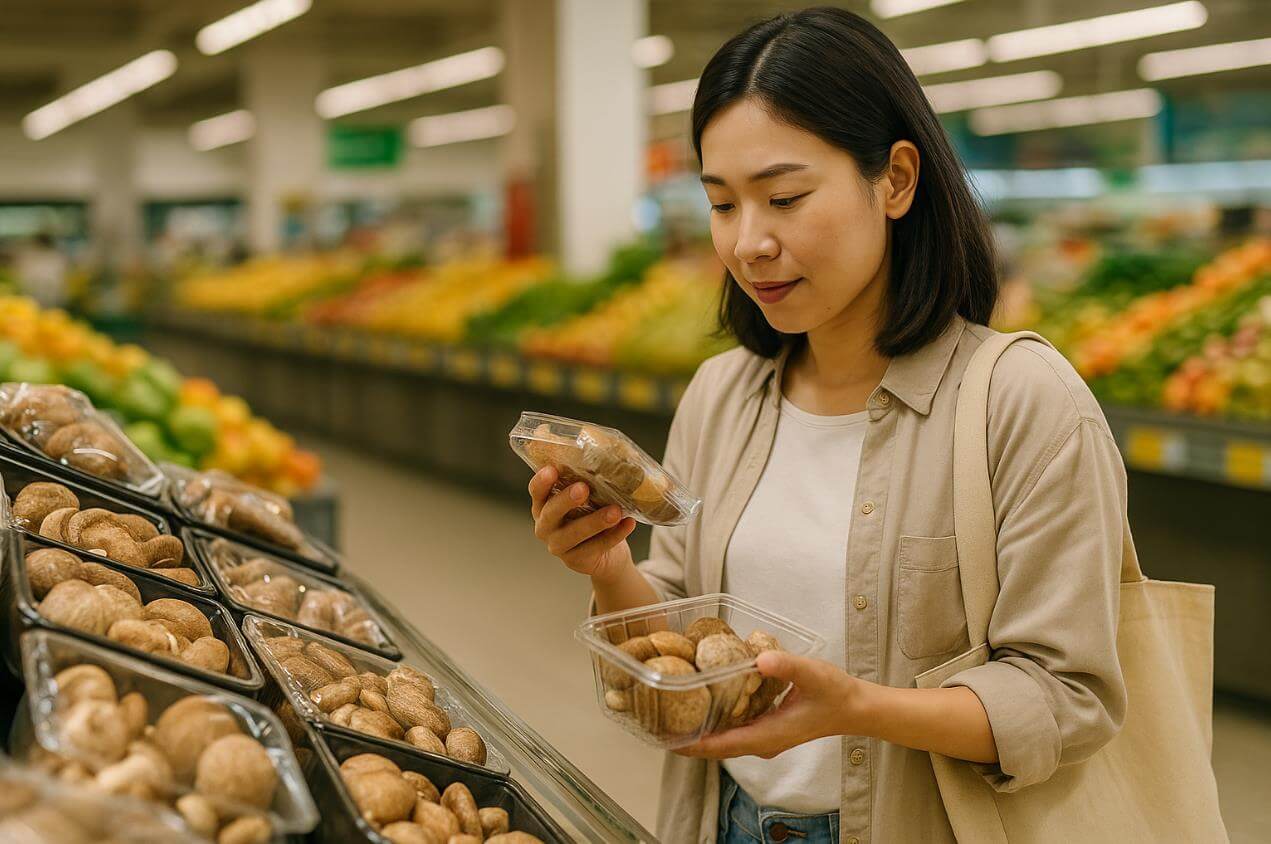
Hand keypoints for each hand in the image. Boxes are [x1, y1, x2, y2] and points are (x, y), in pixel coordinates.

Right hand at [529, 466, 636, 581]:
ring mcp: (558, 546)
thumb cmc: (593, 517)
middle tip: (583, 488)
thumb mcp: (587, 499)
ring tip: (615, 511)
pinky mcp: (575, 561)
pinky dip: (614, 535)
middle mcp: (545, 526)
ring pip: (574, 534)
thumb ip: (587, 484)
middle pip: (551, 513)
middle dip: (566, 500)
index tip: (552, 469)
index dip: (541, 482)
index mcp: (543, 505)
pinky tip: (628, 523)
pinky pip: (595, 547)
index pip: (536, 491)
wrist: (607, 555)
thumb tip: (605, 461)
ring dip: (595, 521)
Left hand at [674, 651, 868, 760]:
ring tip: (667, 710)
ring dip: (697, 728)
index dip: (691, 743)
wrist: (855, 707)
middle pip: (714, 746)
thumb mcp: (813, 674)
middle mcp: (761, 742)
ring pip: (721, 739)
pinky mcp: (765, 728)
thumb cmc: (835, 692)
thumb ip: (787, 666)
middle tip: (653, 718)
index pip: (720, 745)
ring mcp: (762, 737)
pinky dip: (713, 720)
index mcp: (768, 735)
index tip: (664, 736)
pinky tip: (700, 701)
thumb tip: (759, 660)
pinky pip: (732, 729)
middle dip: (685, 736)